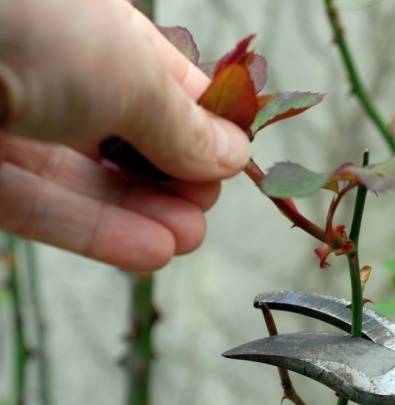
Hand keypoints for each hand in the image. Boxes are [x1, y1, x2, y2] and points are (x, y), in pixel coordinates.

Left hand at [0, 0, 249, 270]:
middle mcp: (61, 74)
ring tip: (187, 239)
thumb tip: (232, 154)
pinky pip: (43, 204)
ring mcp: (16, 121)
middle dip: (175, 178)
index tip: (232, 165)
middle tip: (203, 210)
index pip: (170, 88)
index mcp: (105, 35)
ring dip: (143, 213)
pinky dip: (98, 230)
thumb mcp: (132, 75)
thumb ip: (182, 126)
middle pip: (131, 138)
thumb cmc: (30, 22)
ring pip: (89, 178)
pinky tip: (150, 251)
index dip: (206, 128)